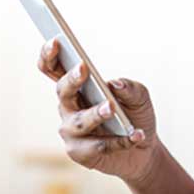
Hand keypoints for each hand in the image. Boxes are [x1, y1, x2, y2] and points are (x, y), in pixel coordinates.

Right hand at [37, 35, 160, 185]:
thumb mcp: (139, 97)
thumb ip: (130, 88)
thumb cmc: (134, 116)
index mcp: (77, 87)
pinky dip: (118, 141)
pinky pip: (97, 145)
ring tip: (111, 108)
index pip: (54, 69)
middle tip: (83, 68)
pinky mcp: (80, 153)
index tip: (56, 41)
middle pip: (62, 91)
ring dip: (94, 114)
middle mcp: (69, 107)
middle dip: (71, 79)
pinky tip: (135, 135)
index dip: (49, 55)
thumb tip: (115, 84)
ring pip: (78, 121)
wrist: (143, 148)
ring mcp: (72, 131)